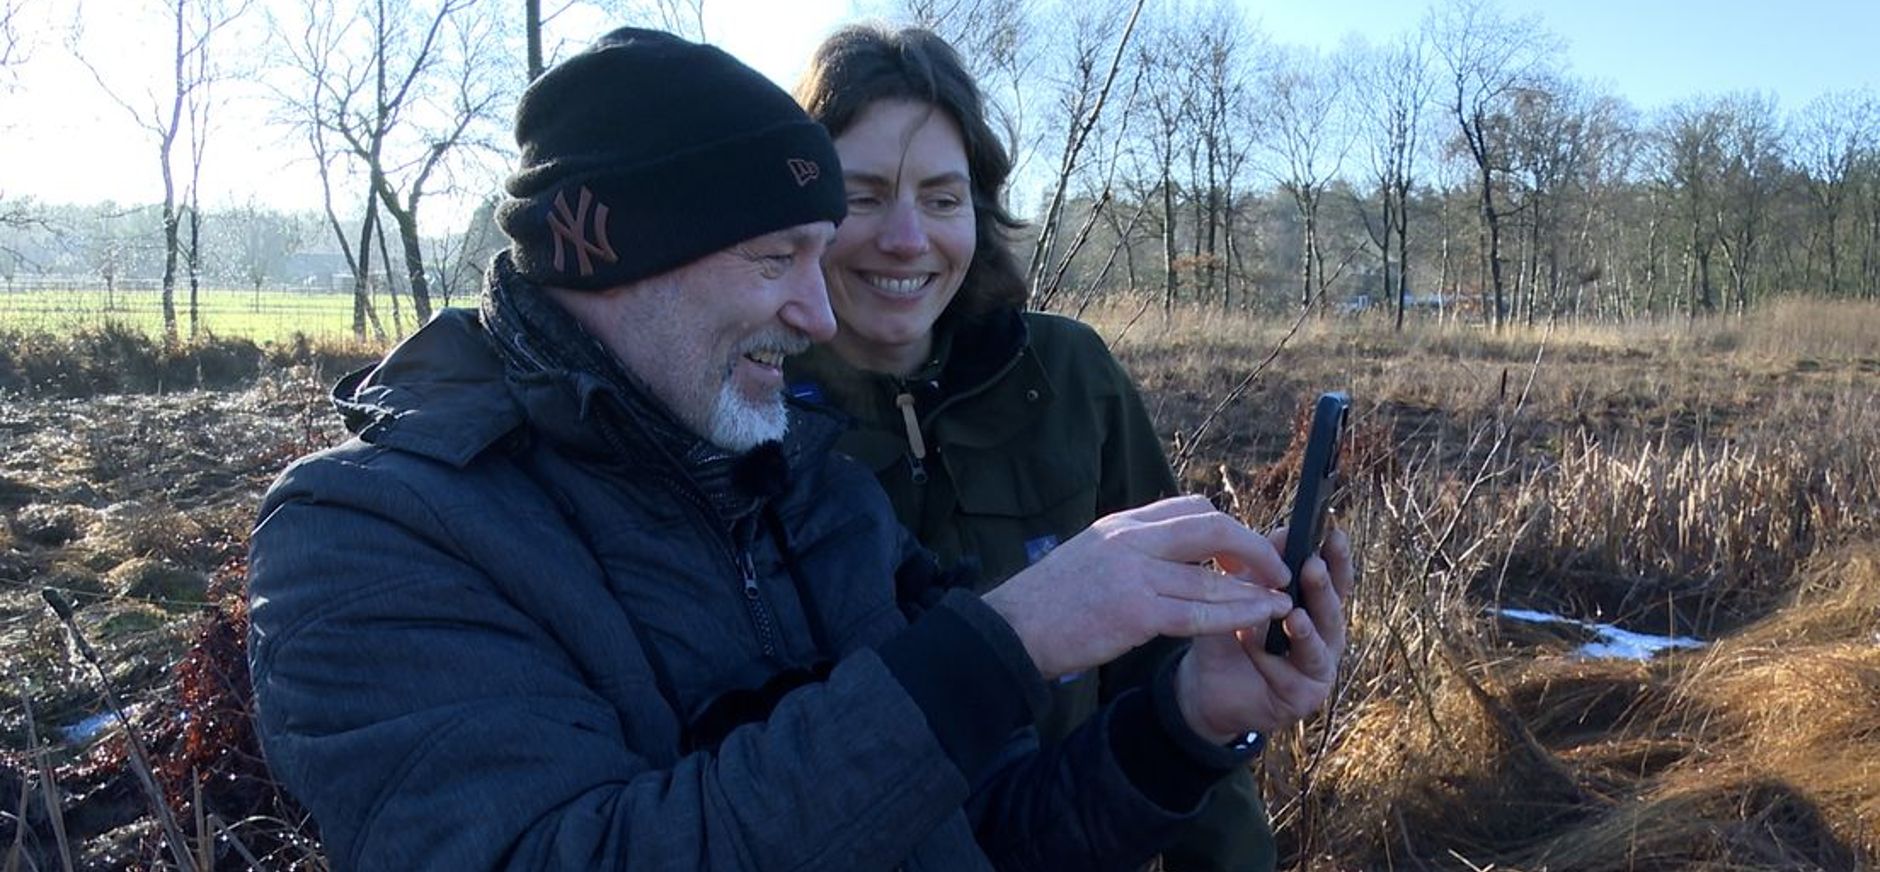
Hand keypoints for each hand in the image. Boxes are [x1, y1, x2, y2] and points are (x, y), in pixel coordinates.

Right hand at [982, 496, 1296, 679]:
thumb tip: (1166, 554)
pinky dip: (1233, 616)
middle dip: (1253, 547)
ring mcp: (1133, 574)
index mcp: (1120, 525)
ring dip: (1253, 589)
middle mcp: (1130, 540)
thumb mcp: (1087, 557)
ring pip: (1212, 574)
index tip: (1246, 549)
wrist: (1009, 630)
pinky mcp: (1134, 612)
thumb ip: (1128, 550)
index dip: (1228, 526)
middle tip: (1277, 569)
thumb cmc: (1045, 603)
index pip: (1189, 507)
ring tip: (1283, 602)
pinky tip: (1256, 622)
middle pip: (1212, 526)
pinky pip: (1198, 612)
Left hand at [1175, 525, 1353, 741]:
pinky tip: (1252, 646)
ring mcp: (1318, 669)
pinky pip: (1289, 677)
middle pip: (1332, 612)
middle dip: (1323, 589)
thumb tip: (1283, 531)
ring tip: (1294, 616)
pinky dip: (1269, 661)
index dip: (1338, 560)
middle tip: (1313, 566)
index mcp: (1317, 608)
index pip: (1336, 581)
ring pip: (1318, 648)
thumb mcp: (1244, 591)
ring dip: (1305, 631)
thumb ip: (1264, 566)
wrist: (1207, 684)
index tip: (1334, 535)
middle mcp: (1325, 638)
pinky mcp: (1301, 697)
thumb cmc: (1232, 633)